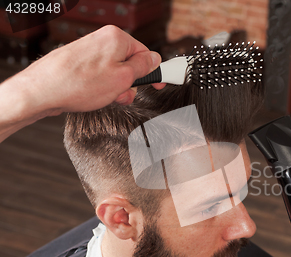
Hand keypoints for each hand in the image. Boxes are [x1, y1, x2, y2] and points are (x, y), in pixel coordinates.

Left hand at [0, 25, 165, 141]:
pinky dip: (102, 88)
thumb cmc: (79, 83)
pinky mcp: (80, 63)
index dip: (154, 72)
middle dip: (129, 84)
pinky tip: (93, 96)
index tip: (160, 84)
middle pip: (130, 64)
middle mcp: (102, 40)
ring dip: (116, 89)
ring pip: (115, 73)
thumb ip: (143, 68)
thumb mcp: (122, 78)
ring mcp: (90, 51)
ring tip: (104, 97)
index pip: (146, 54)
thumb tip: (155, 60)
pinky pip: (101, 76)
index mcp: (116, 38)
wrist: (42, 91)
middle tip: (122, 95)